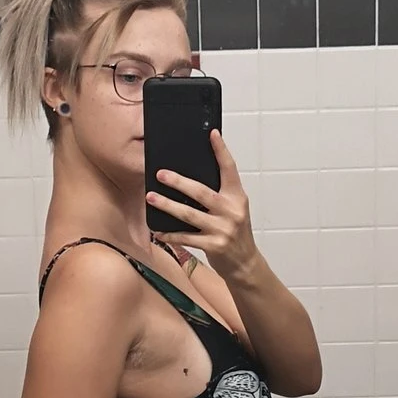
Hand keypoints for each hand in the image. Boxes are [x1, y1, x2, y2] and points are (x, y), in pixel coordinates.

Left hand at [146, 130, 257, 280]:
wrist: (245, 263)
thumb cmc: (235, 233)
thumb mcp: (234, 209)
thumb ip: (219, 195)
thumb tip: (189, 179)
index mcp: (237, 197)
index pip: (230, 169)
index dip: (221, 151)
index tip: (212, 134)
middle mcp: (232, 211)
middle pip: (201, 192)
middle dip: (179, 182)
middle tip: (160, 174)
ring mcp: (223, 229)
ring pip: (189, 214)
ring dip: (167, 205)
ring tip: (151, 198)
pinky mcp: (213, 245)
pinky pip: (186, 237)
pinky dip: (170, 234)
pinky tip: (158, 231)